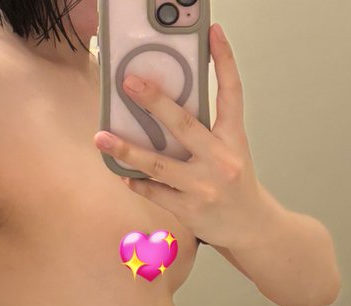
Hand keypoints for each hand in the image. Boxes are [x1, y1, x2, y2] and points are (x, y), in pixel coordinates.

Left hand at [93, 24, 266, 249]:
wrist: (249, 227)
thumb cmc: (235, 185)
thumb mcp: (231, 151)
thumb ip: (206, 130)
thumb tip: (167, 106)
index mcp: (233, 139)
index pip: (231, 92)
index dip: (225, 60)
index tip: (215, 33)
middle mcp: (220, 160)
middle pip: (184, 124)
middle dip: (154, 102)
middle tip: (130, 83)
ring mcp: (203, 186)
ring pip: (158, 164)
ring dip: (127, 150)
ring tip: (101, 137)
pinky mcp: (189, 209)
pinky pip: (154, 192)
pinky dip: (136, 181)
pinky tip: (121, 172)